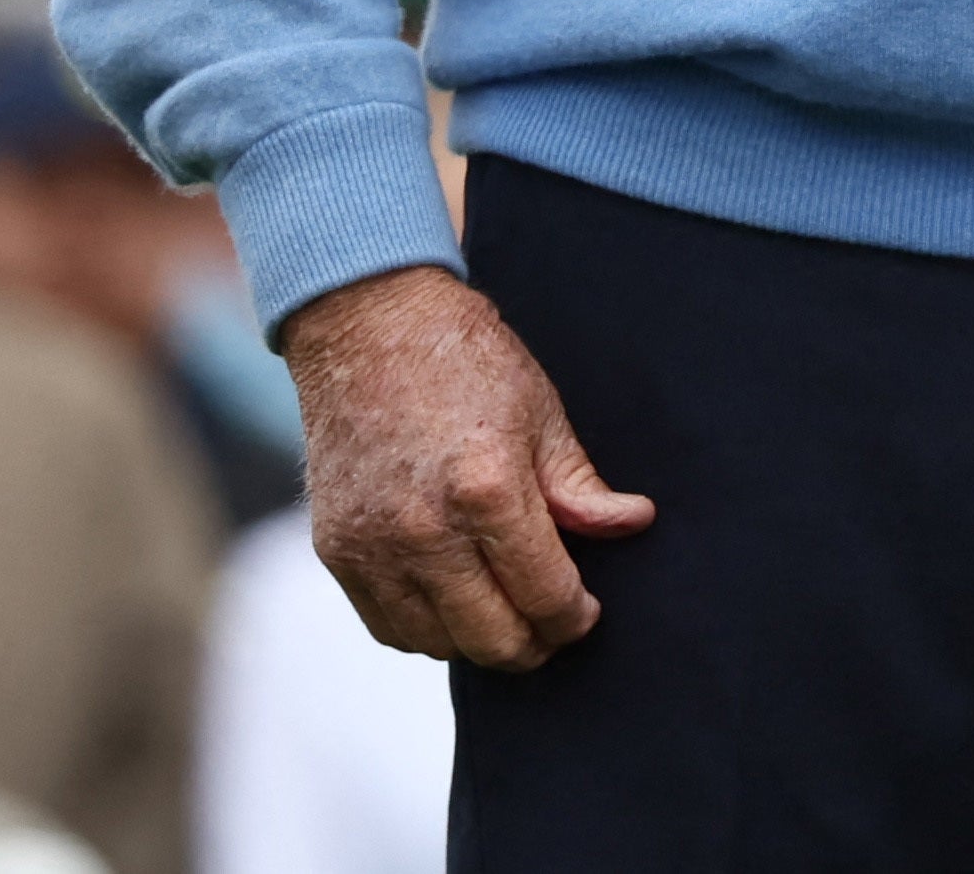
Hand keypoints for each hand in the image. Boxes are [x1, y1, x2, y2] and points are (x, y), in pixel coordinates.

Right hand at [275, 264, 653, 668]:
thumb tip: (636, 524)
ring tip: (508, 615)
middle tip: (555, 626)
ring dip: (478, 642)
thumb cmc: (466, 361)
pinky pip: (387, 627)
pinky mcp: (337, 551)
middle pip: (491, 637)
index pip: (544, 595)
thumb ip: (581, 485)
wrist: (369, 327)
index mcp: (488, 491)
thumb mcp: (542, 412)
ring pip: (436, 644)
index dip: (574, 618)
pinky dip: (426, 632)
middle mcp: (424, 530)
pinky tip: (456, 606)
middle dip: (534, 644)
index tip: (587, 613)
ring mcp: (372, 547)